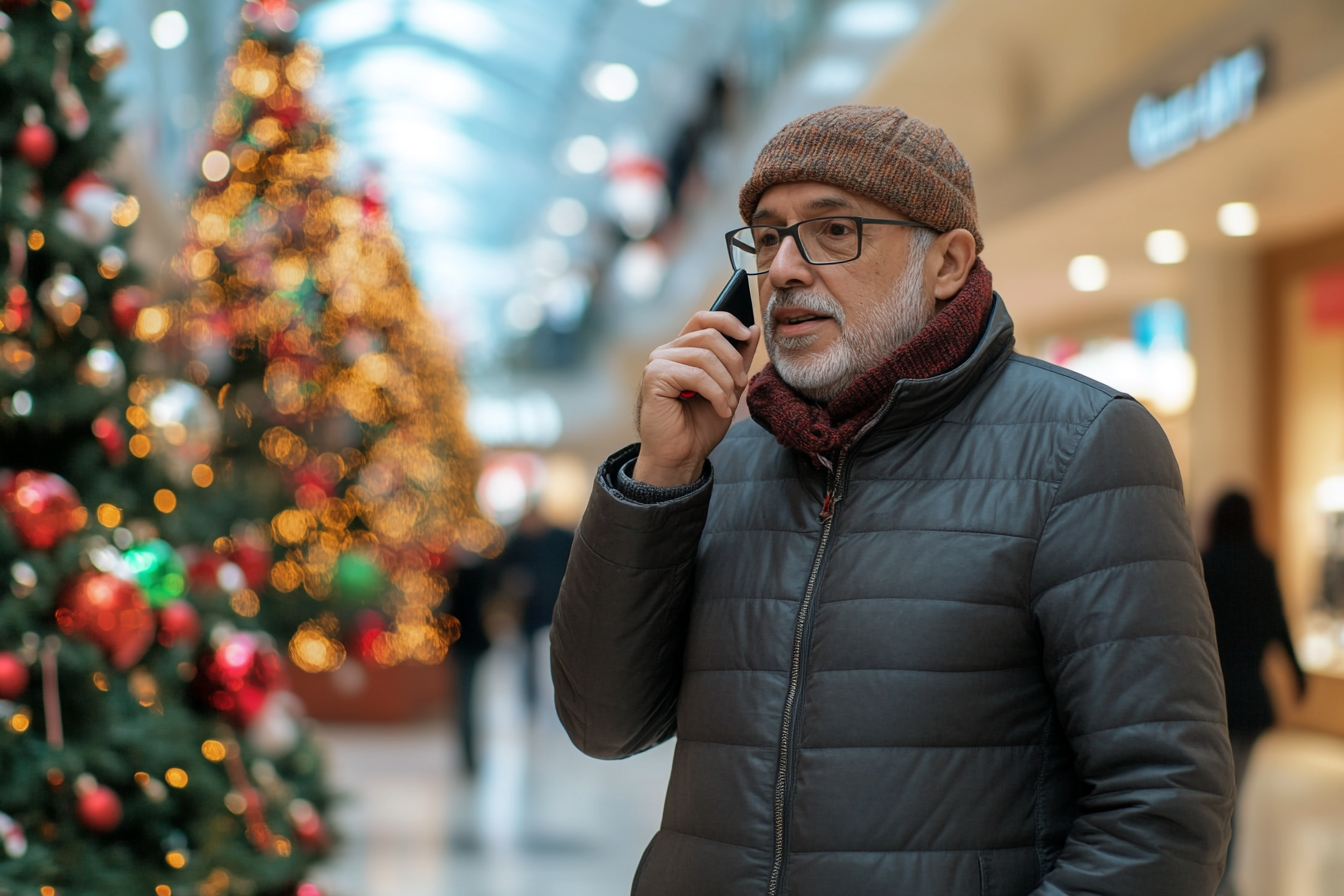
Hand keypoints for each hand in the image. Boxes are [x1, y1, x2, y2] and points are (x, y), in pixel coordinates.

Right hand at [633, 311, 759, 486]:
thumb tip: (752, 329)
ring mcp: (658, 362)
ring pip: (705, 355)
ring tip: (729, 404)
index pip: (703, 318)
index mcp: (682, 350)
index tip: (747, 335)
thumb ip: (738, 358)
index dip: (727, 320)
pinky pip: (696, 374)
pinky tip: (721, 409)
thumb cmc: (700, 424)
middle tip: (740, 386)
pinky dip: (716, 393)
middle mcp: (667, 351)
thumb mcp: (729, 386)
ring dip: (725, 382)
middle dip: (733, 361)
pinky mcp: (654, 377)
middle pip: (709, 335)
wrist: (682, 455)